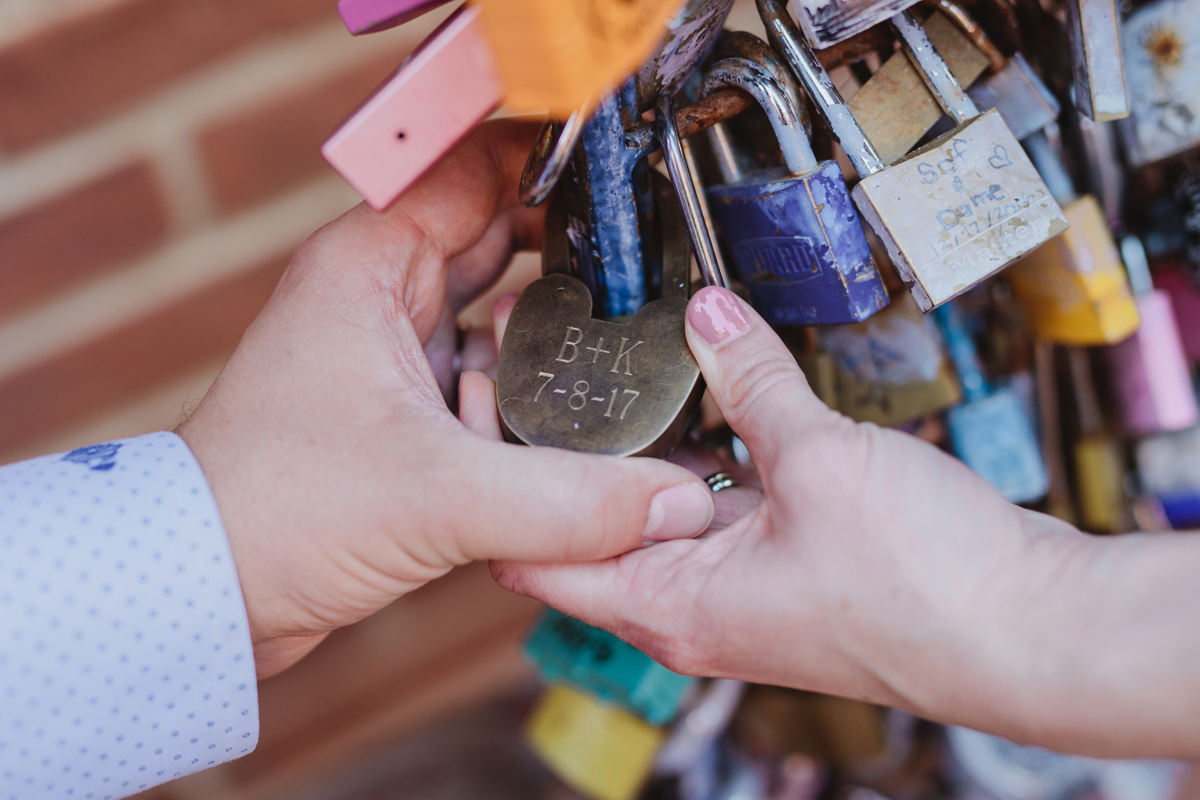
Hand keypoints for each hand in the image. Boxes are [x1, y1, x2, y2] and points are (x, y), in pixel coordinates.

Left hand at [176, 120, 714, 678]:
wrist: (206, 589)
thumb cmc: (273, 512)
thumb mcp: (440, 499)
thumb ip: (570, 501)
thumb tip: (674, 502)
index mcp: (372, 265)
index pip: (477, 171)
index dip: (552, 168)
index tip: (624, 192)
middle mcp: (380, 294)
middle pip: (500, 241)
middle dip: (568, 262)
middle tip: (639, 284)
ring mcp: (391, 350)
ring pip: (495, 314)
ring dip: (545, 342)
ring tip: (603, 359)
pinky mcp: (400, 407)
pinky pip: (484, 376)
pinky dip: (522, 394)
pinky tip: (555, 423)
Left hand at [493, 286, 1199, 758]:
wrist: (1026, 634)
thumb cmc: (925, 590)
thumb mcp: (819, 461)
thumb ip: (753, 379)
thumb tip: (708, 315)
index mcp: (669, 604)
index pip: (533, 551)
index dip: (497, 476)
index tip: (481, 401)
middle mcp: (688, 610)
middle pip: (585, 528)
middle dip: (558, 451)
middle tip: (538, 366)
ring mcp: (733, 592)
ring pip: (651, 516)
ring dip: (632, 453)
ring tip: (608, 370)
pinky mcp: (778, 571)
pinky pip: (712, 511)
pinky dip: (695, 461)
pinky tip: (701, 401)